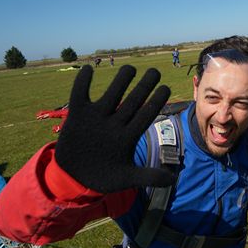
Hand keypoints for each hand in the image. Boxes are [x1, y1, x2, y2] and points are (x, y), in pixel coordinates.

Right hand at [55, 65, 173, 192]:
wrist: (74, 176)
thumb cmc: (104, 176)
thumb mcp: (126, 178)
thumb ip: (148, 177)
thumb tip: (173, 180)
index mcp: (128, 135)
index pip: (145, 115)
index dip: (156, 102)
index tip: (166, 88)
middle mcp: (114, 122)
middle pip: (132, 101)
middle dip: (144, 86)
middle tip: (155, 71)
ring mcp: (96, 117)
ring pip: (111, 94)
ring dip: (120, 81)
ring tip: (130, 68)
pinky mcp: (77, 115)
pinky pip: (79, 95)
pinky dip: (82, 82)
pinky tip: (88, 68)